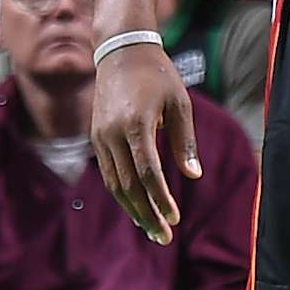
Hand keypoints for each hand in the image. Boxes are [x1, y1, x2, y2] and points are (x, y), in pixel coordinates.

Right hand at [92, 42, 199, 244]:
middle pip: (128, 185)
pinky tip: (137, 208)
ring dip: (133, 210)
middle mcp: (113, 134)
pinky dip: (122, 195)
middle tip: (164, 237)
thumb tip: (193, 176)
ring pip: (114, 184)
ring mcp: (100, 137)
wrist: (122, 52)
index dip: (160, 199)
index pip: (147, 172)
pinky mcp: (96, 138)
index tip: (174, 219)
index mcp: (135, 124)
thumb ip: (184, 141)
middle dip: (147, 214)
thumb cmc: (158, 76)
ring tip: (152, 230)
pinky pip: (108, 174)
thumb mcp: (180, 104)